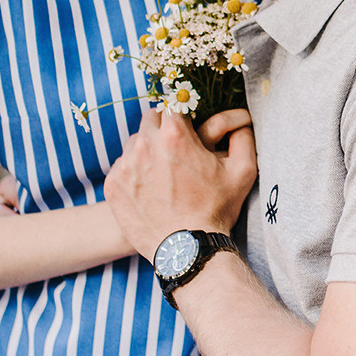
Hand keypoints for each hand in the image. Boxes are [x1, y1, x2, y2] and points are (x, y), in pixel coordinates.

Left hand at [105, 107, 255, 258]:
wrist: (186, 250)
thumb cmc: (216, 211)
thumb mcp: (242, 172)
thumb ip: (243, 136)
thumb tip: (242, 119)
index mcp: (174, 135)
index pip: (172, 104)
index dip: (181, 113)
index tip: (187, 127)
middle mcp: (144, 144)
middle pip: (150, 120)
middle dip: (163, 129)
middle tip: (177, 149)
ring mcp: (125, 165)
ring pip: (134, 143)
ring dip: (147, 150)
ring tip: (163, 172)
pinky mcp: (112, 184)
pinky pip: (122, 166)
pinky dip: (134, 172)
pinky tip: (150, 189)